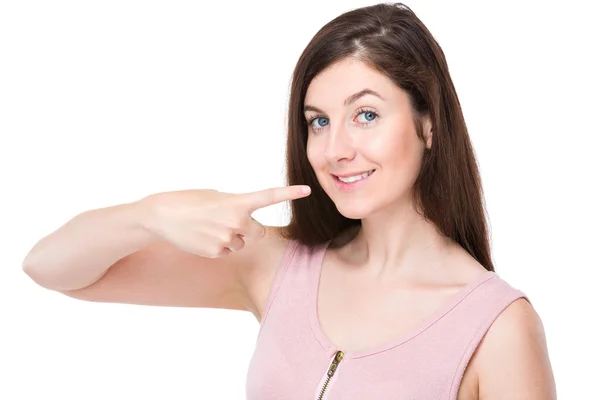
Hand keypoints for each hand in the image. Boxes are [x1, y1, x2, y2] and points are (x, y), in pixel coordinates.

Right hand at [139, 186, 310, 257]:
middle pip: (259, 232)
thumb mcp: (216, 196)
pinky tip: (202, 237)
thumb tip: (246, 221)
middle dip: (249, 229)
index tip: (307, 189)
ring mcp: (227, 239)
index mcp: (238, 202)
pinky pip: (228, 251)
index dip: (290, 193)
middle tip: (228, 221)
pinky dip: (218, 245)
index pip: (269, 197)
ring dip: (231, 237)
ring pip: (241, 242)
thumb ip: (236, 206)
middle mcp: (237, 222)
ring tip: (209, 227)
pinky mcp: (217, 253)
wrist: (161, 216)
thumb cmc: (189, 200)